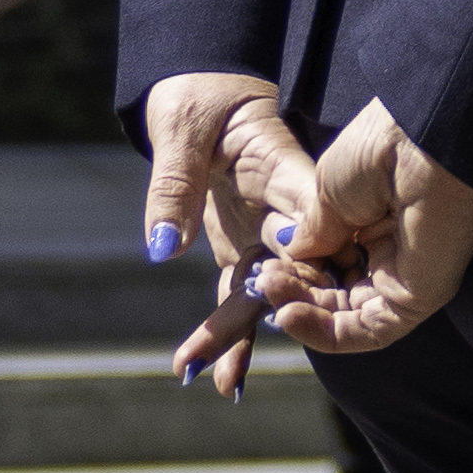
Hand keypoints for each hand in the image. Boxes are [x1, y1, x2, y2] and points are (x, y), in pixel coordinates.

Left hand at [144, 71, 315, 382]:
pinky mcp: (243, 246)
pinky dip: (223, 333)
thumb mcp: (182, 129)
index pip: (306, 222)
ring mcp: (267, 231)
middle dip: (272, 316)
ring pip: (265, 291)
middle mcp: (286, 208)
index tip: (285, 300)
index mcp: (286, 171)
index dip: (304, 262)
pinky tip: (206, 373)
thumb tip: (165, 248)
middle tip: (239, 361)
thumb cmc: (196, 93)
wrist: (199, 85)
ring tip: (220, 386)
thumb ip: (176, 187)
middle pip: (293, 267)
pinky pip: (238, 294)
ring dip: (241, 339)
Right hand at [254, 106, 472, 370]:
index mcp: (375, 217)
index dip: (294, 271)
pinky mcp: (419, 298)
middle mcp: (394, 248)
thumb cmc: (382, 148)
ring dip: (302, 314)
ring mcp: (408, 275)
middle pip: (336, 292)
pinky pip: (368, 332)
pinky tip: (288, 315)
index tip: (264, 265)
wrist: (425, 140)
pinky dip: (325, 333)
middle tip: (262, 282)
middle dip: (293, 292)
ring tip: (271, 295)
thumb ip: (311, 233)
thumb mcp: (327, 191)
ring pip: (347, 316)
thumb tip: (293, 259)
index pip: (330, 263)